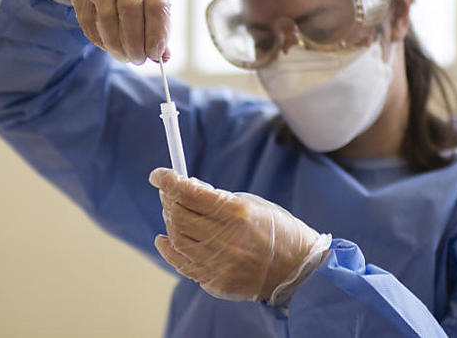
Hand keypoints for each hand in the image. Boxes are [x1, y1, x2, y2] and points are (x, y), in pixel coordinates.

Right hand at [61, 0, 170, 63]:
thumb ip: (159, 22)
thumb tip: (163, 58)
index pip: (158, 5)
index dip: (157, 35)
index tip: (156, 55)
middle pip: (131, 12)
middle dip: (135, 43)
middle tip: (138, 59)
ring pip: (107, 18)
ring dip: (116, 45)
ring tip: (123, 56)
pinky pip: (87, 19)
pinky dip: (99, 39)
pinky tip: (107, 46)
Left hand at [148, 168, 330, 305]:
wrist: (298, 271)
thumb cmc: (278, 231)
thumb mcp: (252, 204)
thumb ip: (217, 198)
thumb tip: (185, 188)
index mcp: (237, 214)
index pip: (189, 193)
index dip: (168, 181)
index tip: (158, 175)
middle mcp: (226, 239)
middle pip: (179, 216)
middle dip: (168, 200)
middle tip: (167, 192)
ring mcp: (220, 264)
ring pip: (177, 240)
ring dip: (169, 222)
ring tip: (171, 213)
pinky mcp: (217, 282)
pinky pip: (183, 265)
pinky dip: (169, 250)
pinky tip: (164, 239)